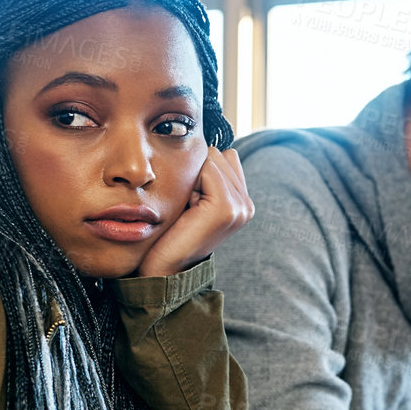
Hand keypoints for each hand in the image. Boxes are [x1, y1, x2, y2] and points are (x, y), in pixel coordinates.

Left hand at [135, 147, 254, 277]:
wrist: (163, 267)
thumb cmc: (170, 232)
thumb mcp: (193, 198)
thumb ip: (206, 175)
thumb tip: (201, 142)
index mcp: (243, 201)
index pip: (223, 156)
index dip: (199, 173)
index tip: (191, 204)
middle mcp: (247, 204)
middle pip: (218, 154)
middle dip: (196, 173)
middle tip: (189, 208)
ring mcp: (241, 207)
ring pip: (212, 158)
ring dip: (192, 179)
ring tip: (188, 210)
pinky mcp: (227, 208)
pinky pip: (208, 168)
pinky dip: (191, 184)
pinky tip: (188, 211)